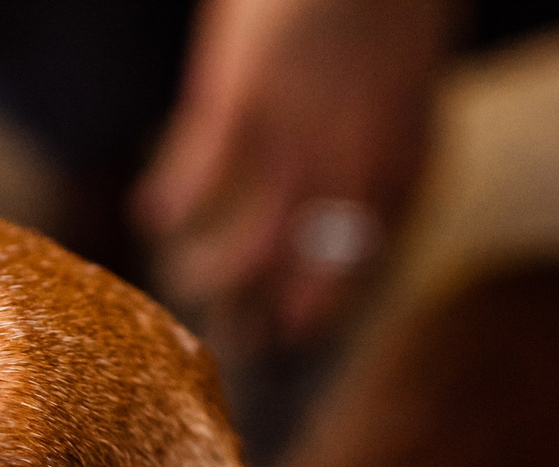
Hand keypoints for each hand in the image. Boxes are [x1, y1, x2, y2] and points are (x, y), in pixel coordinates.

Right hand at [133, 0, 459, 340]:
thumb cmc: (387, 4)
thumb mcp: (405, 88)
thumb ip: (382, 146)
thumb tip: (346, 201)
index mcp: (403, 162)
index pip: (365, 263)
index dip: (326, 303)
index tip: (295, 331)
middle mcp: (355, 169)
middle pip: (310, 278)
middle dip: (274, 315)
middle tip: (242, 340)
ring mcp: (298, 143)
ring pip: (249, 252)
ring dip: (213, 274)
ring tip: (189, 278)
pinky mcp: (243, 107)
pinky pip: (196, 181)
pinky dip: (171, 201)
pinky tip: (153, 211)